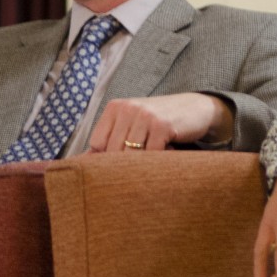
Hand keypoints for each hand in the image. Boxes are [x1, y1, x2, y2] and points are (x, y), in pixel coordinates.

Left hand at [87, 92, 231, 152]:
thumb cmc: (158, 122)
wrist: (195, 108)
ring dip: (141, 165)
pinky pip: (151, 155)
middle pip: (112, 152)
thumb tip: (81, 163)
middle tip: (138, 169)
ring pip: (130, 156)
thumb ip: (110, 140)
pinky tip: (167, 153)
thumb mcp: (132, 124)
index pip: (97, 145)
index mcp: (115, 108)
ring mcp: (145, 116)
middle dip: (124, 166)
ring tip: (152, 162)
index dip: (107, 160)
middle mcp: (127, 108)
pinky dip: (158, 161)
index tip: (119, 165)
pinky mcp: (162, 126)